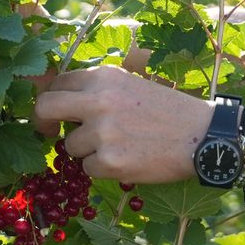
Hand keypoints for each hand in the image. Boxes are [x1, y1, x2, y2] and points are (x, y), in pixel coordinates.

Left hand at [34, 65, 212, 183]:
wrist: (202, 136)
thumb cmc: (169, 110)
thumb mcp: (132, 84)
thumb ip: (99, 89)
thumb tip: (63, 100)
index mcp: (105, 76)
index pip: (59, 83)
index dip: (53, 99)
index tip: (54, 113)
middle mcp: (98, 100)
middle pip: (45, 108)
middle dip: (42, 122)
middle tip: (48, 133)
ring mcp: (102, 132)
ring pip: (69, 146)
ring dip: (86, 150)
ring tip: (118, 146)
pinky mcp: (110, 161)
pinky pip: (88, 168)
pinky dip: (103, 168)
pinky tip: (128, 159)